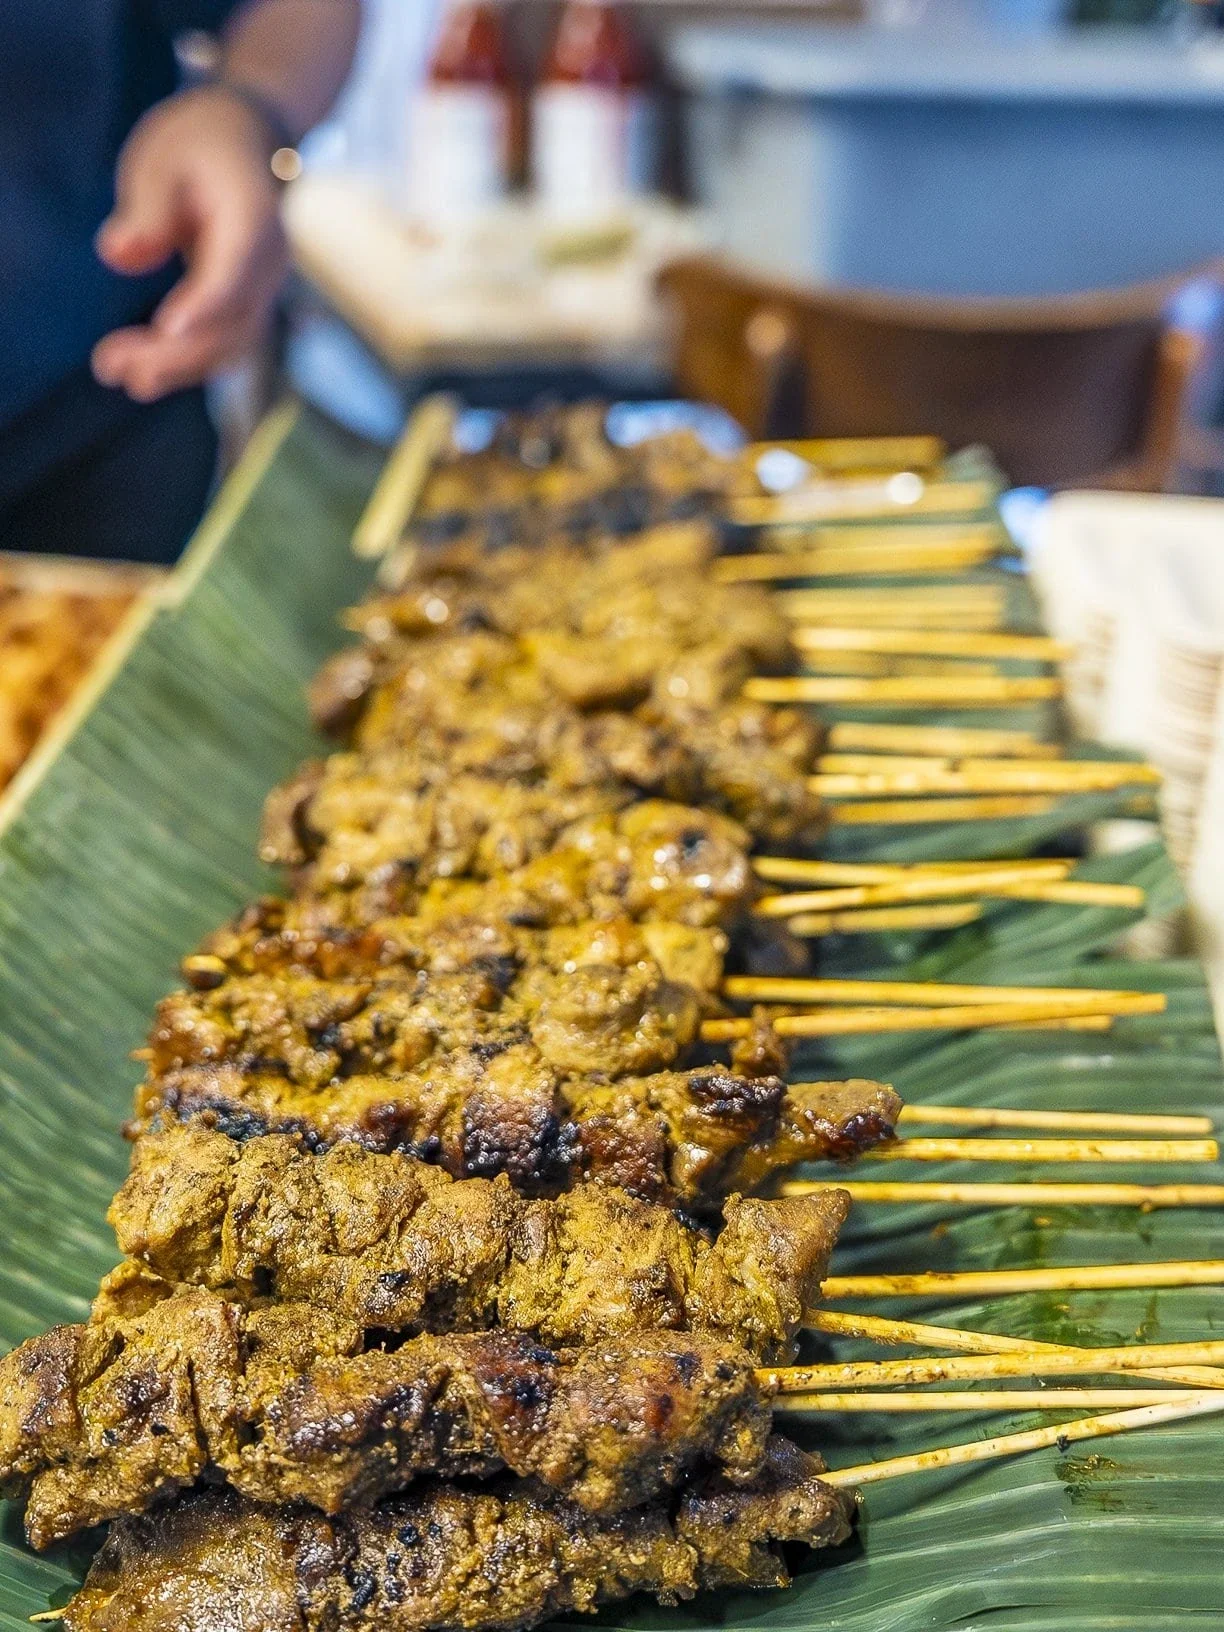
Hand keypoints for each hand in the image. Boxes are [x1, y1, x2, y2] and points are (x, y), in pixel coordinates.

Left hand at [92, 86, 288, 402]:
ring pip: (227, 346)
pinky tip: (138, 370)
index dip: (206, 304)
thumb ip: (145, 208)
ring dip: (174, 368)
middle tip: (109, 366)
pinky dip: (182, 363)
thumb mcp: (162, 158)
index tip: (167, 329)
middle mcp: (268, 265)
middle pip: (230, 324)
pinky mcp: (245, 306)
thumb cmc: (198, 142)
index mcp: (254, 220)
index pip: (235, 272)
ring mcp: (261, 290)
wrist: (246, 140)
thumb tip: (118, 255)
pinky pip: (222, 346)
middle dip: (173, 354)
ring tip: (114, 372)